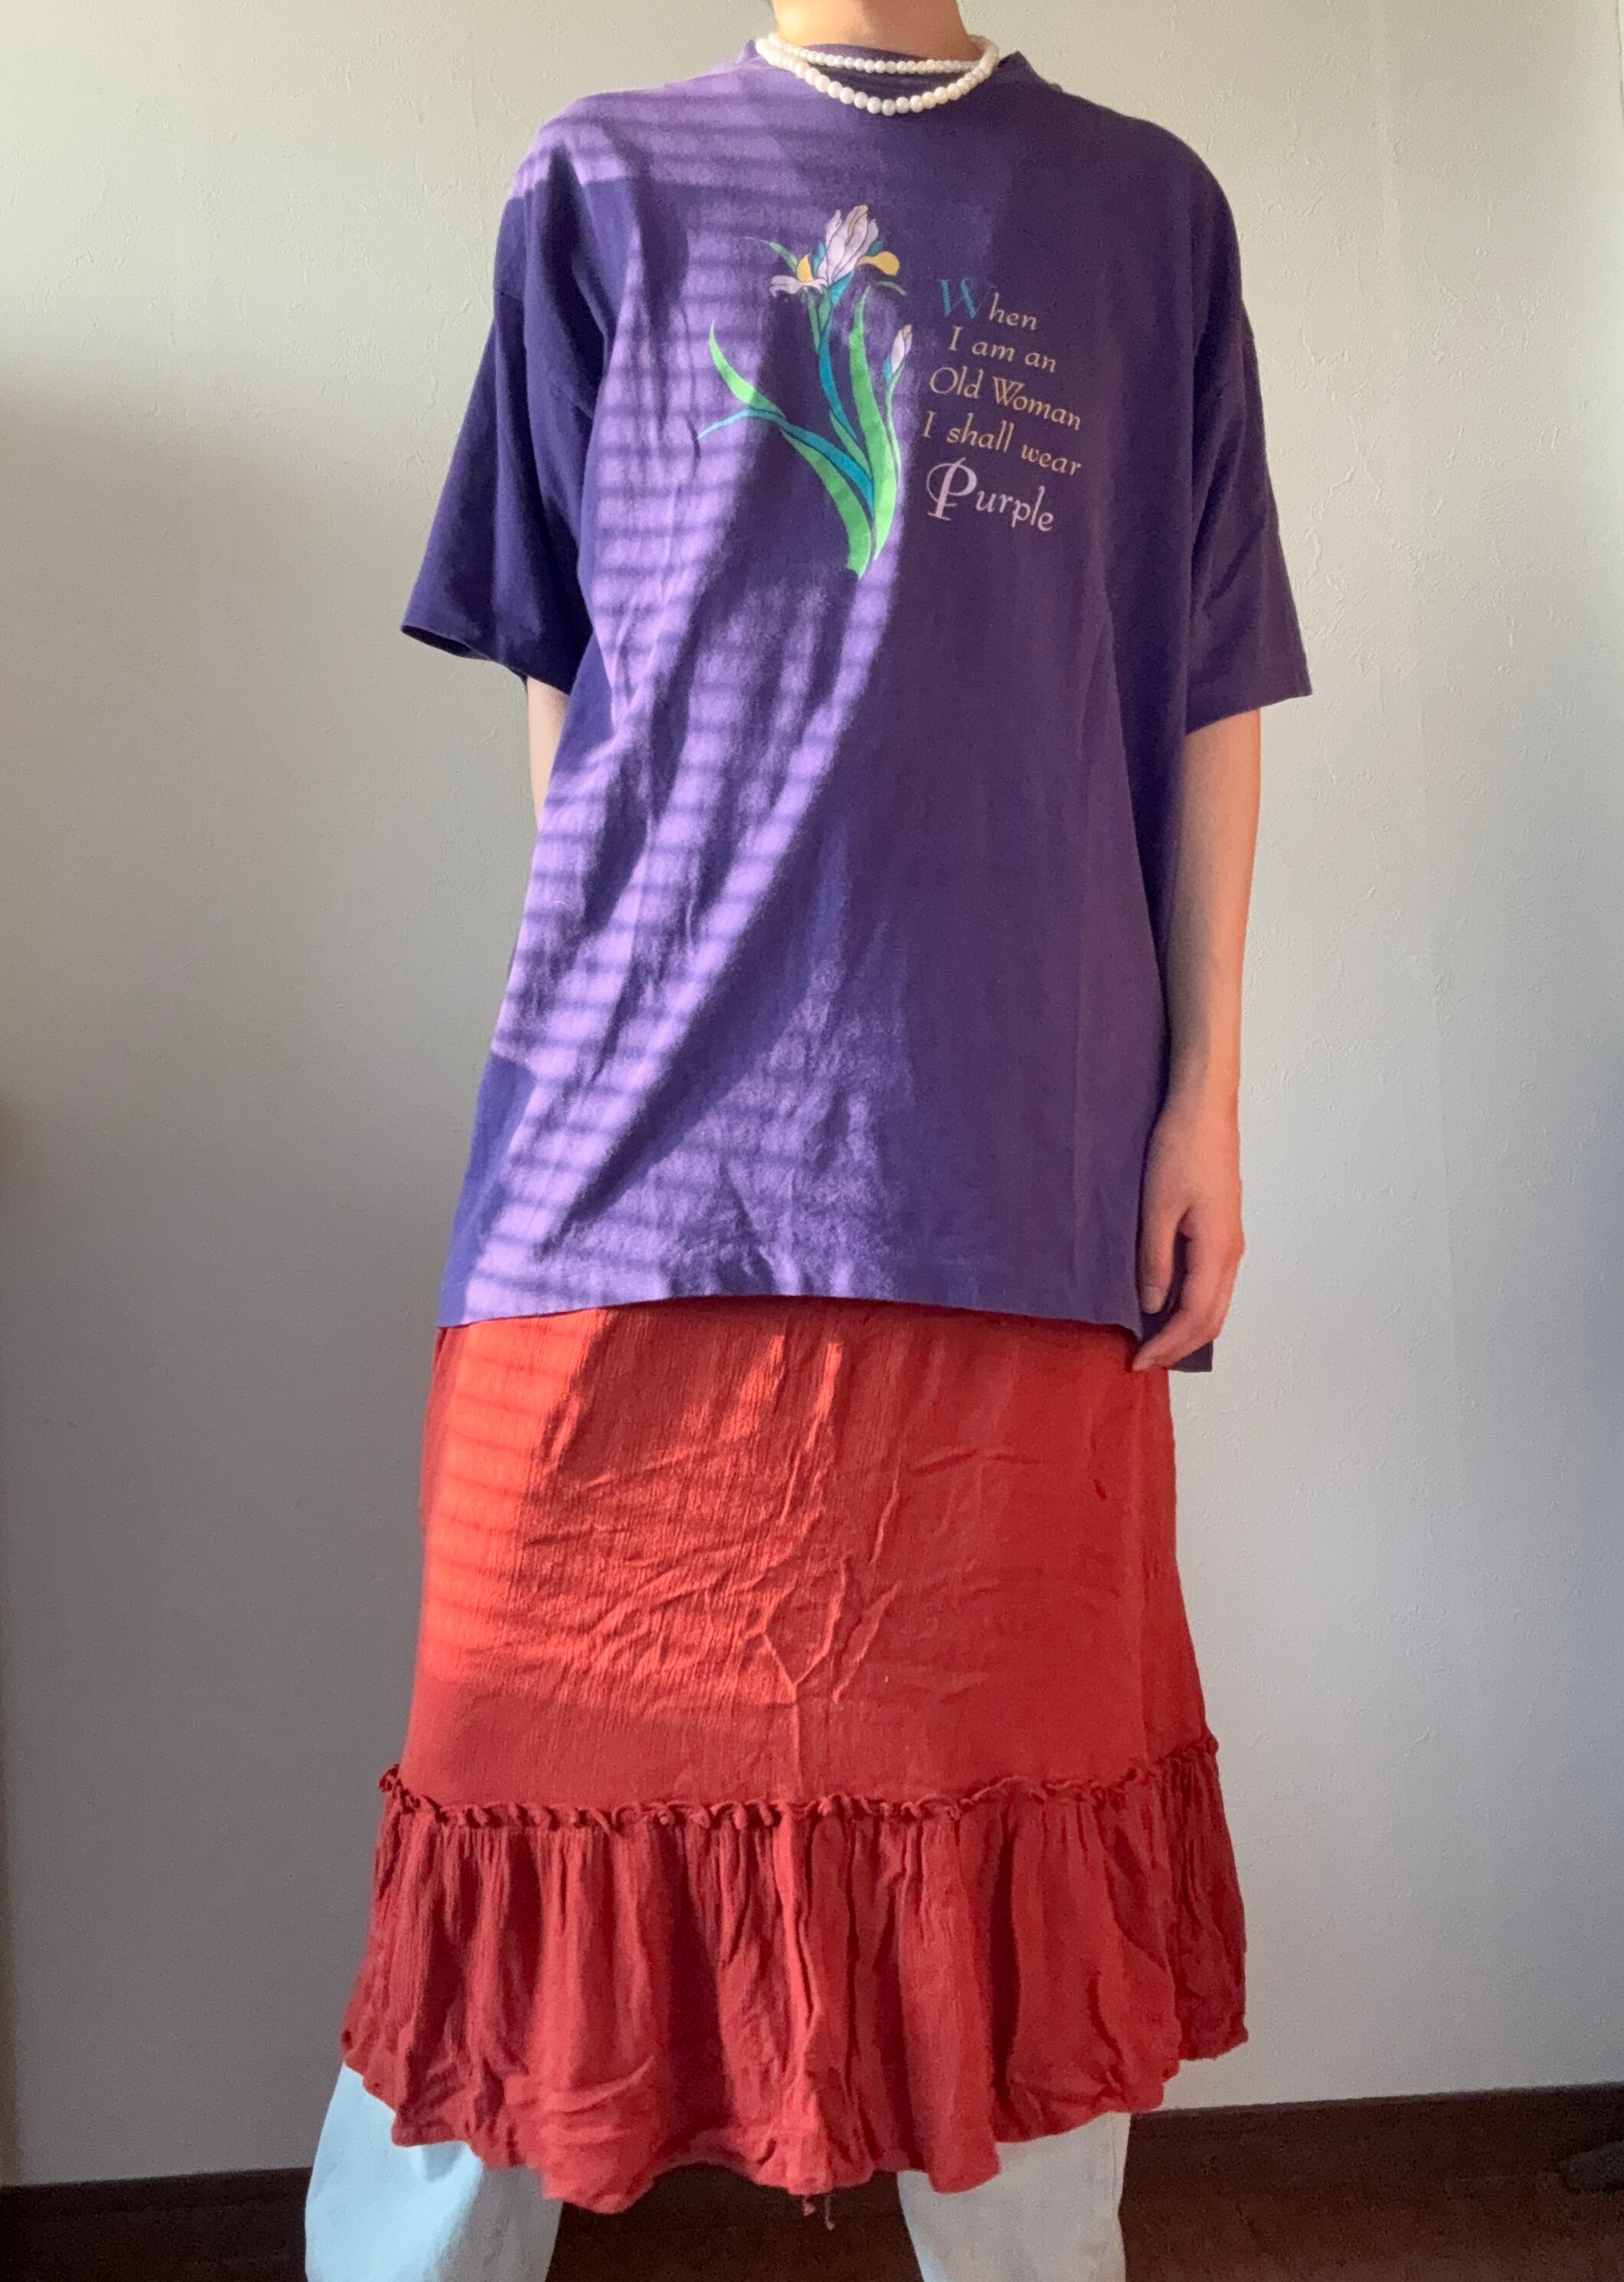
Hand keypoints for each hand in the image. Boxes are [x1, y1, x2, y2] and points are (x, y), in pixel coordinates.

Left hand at [1131, 1087, 1244, 1369]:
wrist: (1204, 1110)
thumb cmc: (1179, 1151)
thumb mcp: (1156, 1208)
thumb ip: (1155, 1261)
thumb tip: (1152, 1306)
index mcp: (1217, 1251)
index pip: (1195, 1317)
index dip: (1167, 1344)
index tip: (1137, 1361)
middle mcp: (1232, 1253)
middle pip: (1213, 1319)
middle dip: (1179, 1346)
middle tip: (1144, 1360)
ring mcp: (1232, 1242)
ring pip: (1217, 1304)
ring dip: (1188, 1329)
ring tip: (1154, 1341)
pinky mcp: (1224, 1230)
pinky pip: (1213, 1284)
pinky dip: (1193, 1306)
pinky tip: (1168, 1305)